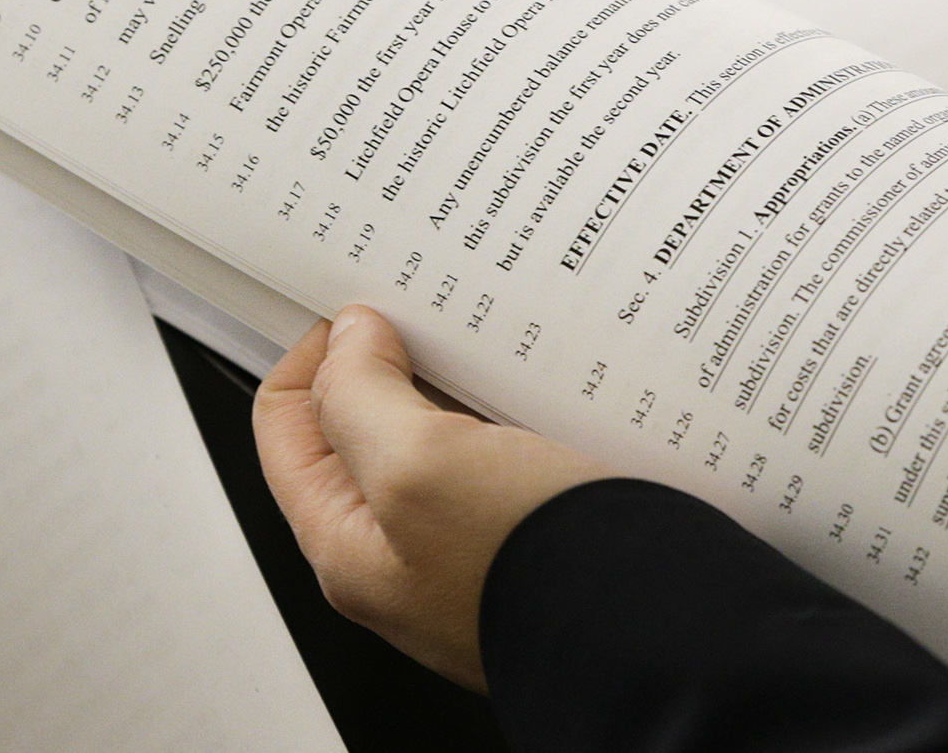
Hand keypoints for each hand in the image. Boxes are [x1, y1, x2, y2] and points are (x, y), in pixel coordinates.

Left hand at [254, 307, 612, 691]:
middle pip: (365, 424)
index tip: (367, 310)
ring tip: (495, 339)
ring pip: (445, 432)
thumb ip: (360, 394)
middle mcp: (403, 549)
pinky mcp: (535, 530)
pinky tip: (547, 383)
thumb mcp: (418, 464)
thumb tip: (351, 341)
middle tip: (433, 310)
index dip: (317, 354)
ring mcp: (472, 542)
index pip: (287, 423)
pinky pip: (511, 451)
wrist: (660, 637)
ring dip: (463, 379)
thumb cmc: (537, 576)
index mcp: (347, 544)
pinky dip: (520, 407)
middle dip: (394, 359)